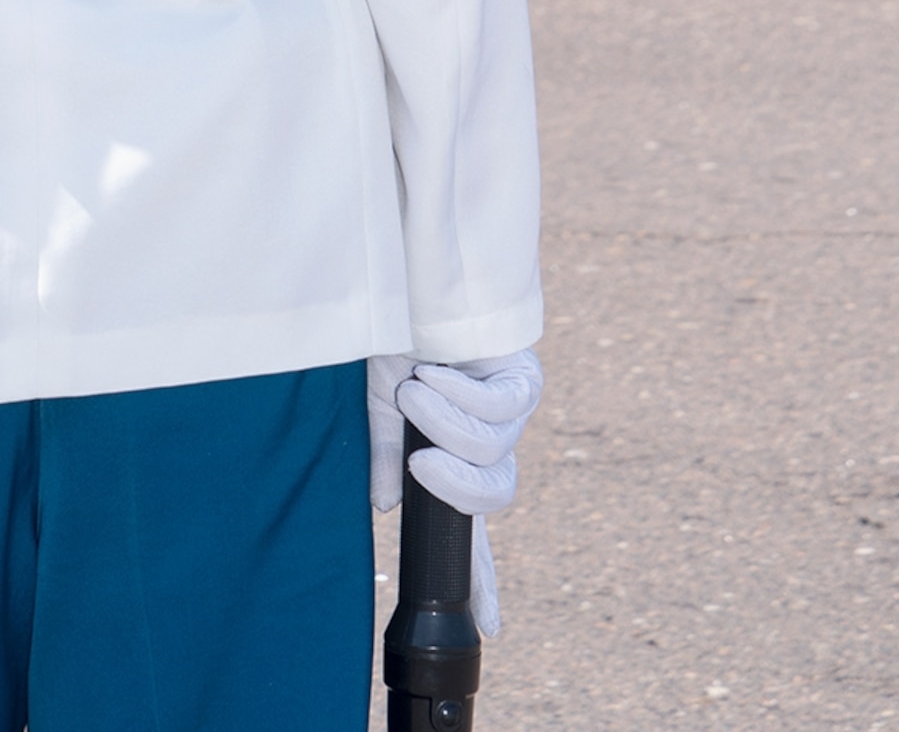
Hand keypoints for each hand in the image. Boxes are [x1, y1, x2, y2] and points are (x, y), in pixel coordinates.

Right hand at [367, 349, 542, 640]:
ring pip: (492, 453)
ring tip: (412, 388)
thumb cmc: (391, 330)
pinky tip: (436, 373)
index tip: (490, 629)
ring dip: (446, 426)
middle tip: (419, 466)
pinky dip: (460, 397)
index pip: (470, 528)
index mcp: (453, 455)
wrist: (412, 270)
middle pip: (494, 496)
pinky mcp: (523, 377)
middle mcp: (489, 439)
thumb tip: (384, 507)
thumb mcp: (376, 400)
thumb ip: (383, 453)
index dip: (482, 580)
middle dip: (457, 490)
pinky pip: (499, 412)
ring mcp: (511, 410)